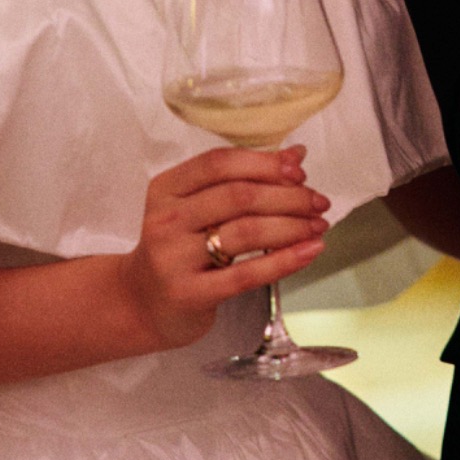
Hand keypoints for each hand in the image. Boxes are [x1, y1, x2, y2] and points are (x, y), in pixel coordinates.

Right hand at [118, 145, 328, 348]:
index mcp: (166, 188)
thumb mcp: (197, 208)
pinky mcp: (190, 293)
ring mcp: (175, 258)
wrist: (140, 304)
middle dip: (288, 196)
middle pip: (239, 196)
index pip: (219, 163)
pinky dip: (285, 261)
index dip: (264, 163)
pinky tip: (310, 251)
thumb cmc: (179, 249)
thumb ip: (242, 179)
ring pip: (246, 232)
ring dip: (292, 226)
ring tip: (319, 225)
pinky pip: (246, 274)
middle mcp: (167, 219)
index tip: (299, 171)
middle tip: (319, 202)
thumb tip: (296, 154)